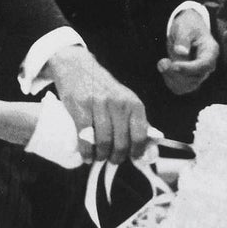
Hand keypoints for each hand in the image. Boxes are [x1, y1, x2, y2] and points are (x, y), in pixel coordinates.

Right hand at [41, 46, 149, 164]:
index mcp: (133, 103)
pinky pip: (85, 137)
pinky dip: (86, 152)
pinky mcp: (80, 107)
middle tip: (112, 160)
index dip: (137, 151)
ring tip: (98, 158)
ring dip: (101, 156)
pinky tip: (86, 156)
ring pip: (104, 142)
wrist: (77, 67)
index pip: (140, 135)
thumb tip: (148, 147)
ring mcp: (99, 105)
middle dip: (117, 157)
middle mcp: (119, 103)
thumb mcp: (124, 99)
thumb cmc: (103, 88)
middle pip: (121, 142)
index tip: (132, 158)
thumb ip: (136, 120)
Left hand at [158, 9, 219, 94]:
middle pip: (195, 79)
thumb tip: (181, 52)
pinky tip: (164, 68)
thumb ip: (182, 39)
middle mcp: (207, 66)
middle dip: (176, 73)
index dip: (189, 68)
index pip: (204, 65)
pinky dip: (169, 81)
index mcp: (210, 51)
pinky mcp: (189, 79)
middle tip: (162, 61)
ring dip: (171, 77)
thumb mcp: (184, 27)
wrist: (186, 31)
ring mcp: (199, 74)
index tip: (174, 65)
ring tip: (162, 62)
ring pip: (187, 86)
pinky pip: (180, 88)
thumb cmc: (187, 27)